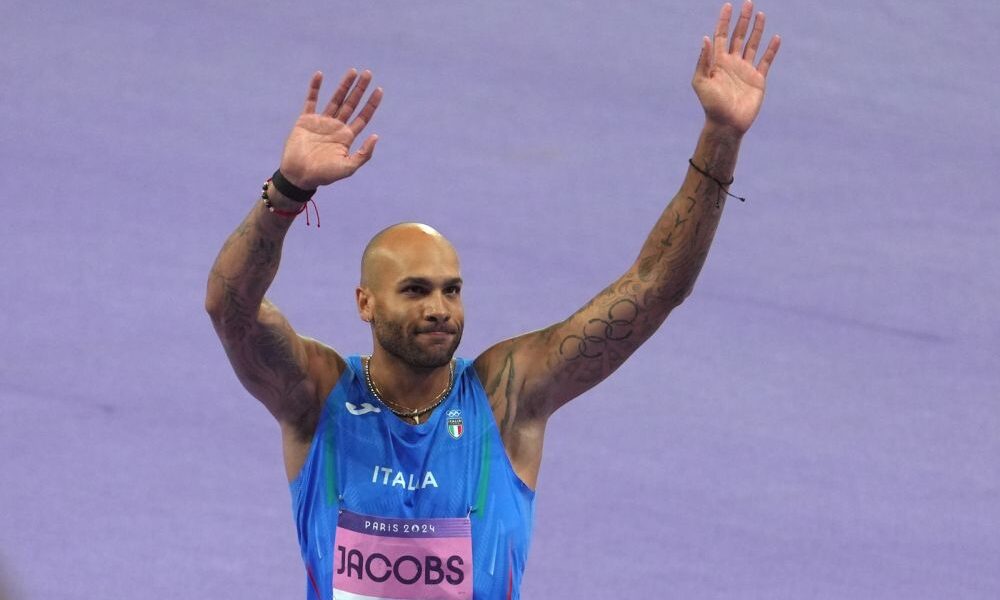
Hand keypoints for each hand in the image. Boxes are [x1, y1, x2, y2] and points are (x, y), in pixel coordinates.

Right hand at [279, 69, 382, 188]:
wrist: (299, 175)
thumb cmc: (324, 175)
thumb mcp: (348, 168)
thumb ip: (363, 154)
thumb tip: (376, 136)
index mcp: (347, 137)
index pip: (363, 117)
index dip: (371, 104)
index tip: (379, 90)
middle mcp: (336, 127)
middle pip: (351, 104)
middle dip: (360, 89)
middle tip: (368, 73)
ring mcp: (321, 122)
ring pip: (335, 99)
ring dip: (343, 85)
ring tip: (353, 71)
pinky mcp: (305, 120)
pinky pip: (311, 100)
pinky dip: (314, 87)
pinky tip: (320, 74)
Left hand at [692, 1, 779, 136]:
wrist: (726, 124)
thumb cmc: (711, 105)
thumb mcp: (701, 83)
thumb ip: (703, 61)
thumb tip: (706, 38)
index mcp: (717, 62)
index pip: (721, 36)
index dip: (724, 21)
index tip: (728, 6)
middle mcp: (732, 63)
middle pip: (738, 36)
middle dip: (743, 20)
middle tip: (748, 3)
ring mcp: (745, 70)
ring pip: (752, 45)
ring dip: (757, 30)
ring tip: (761, 14)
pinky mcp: (758, 80)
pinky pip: (766, 61)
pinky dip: (771, 50)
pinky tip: (775, 38)